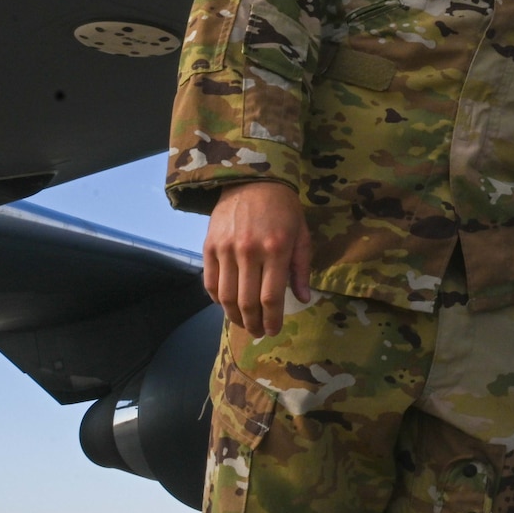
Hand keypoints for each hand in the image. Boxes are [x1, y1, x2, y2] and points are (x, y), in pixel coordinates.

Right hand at [202, 180, 311, 337]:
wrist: (252, 180)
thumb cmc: (284, 208)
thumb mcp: (302, 235)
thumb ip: (301, 268)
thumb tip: (304, 299)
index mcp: (277, 250)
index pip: (271, 297)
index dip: (272, 319)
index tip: (273, 331)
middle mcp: (249, 252)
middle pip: (247, 302)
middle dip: (253, 323)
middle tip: (258, 333)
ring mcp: (226, 249)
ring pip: (225, 296)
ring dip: (234, 316)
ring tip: (243, 323)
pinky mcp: (209, 246)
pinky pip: (210, 281)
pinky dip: (217, 299)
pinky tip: (226, 305)